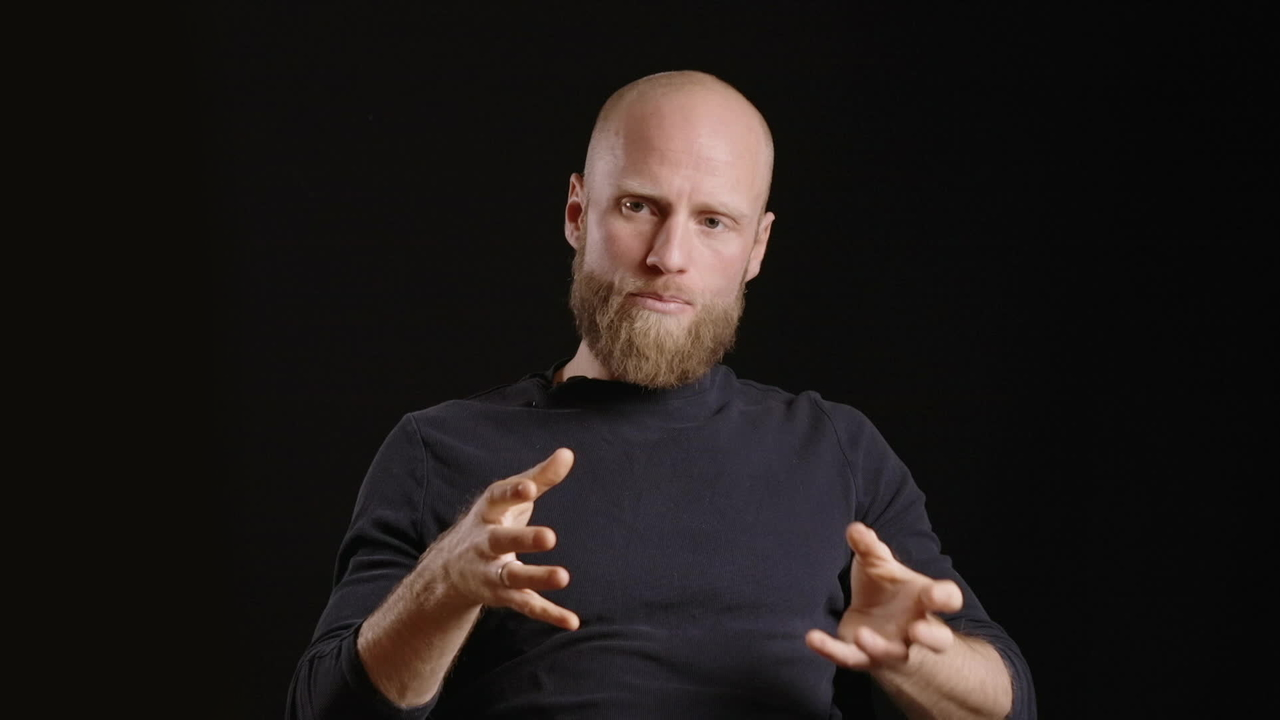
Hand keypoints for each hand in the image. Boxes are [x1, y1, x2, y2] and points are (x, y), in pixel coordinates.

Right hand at [433, 448, 579, 630]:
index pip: (497, 499)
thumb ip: (539, 478)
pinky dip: (548, 614)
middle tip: (550, 537)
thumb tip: (567, 453)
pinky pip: (526, 605)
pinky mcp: (503, 596)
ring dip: (536, 577)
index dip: (513, 492)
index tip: (530, 487)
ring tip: (564, 576)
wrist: (448, 571)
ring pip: (512, 577)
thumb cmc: (490, 523)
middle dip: (522, 539)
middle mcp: (484, 544)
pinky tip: (572, 621)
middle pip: (501, 541)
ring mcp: (491, 573)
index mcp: (487, 514)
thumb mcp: (508, 499)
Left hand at [805, 522, 961, 669]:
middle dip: (929, 636)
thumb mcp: (880, 565)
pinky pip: (848, 657)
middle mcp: (915, 629)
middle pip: (935, 640)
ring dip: (878, 647)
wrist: (878, 623)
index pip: (946, 599)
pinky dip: (830, 649)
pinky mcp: (863, 658)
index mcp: (924, 601)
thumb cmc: (887, 589)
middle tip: (918, 631)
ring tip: (862, 635)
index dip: (945, 598)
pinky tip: (812, 638)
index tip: (939, 596)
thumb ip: (870, 547)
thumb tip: (855, 528)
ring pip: (893, 654)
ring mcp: (893, 648)